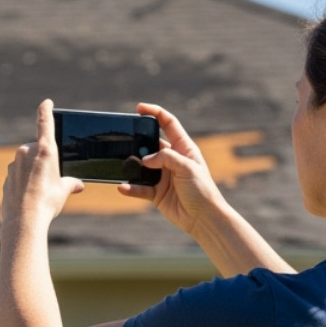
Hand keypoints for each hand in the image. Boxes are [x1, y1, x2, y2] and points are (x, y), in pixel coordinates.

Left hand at [1, 99, 83, 230]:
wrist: (24, 220)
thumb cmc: (47, 202)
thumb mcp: (64, 190)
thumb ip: (70, 183)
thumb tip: (77, 185)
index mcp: (44, 150)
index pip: (45, 123)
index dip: (45, 110)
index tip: (46, 102)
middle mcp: (27, 152)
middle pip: (38, 150)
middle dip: (45, 161)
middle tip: (52, 179)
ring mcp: (14, 164)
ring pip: (27, 163)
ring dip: (34, 172)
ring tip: (42, 192)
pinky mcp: (7, 177)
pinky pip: (19, 175)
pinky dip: (25, 182)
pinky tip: (30, 196)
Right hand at [116, 103, 228, 234]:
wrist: (203, 218)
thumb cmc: (202, 190)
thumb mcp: (187, 168)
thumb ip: (166, 158)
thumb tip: (145, 159)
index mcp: (183, 148)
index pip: (168, 124)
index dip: (155, 113)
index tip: (139, 108)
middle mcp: (171, 160)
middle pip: (150, 144)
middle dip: (137, 141)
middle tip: (125, 140)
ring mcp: (162, 176)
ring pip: (141, 166)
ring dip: (131, 165)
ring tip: (122, 164)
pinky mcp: (155, 192)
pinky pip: (139, 187)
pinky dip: (130, 188)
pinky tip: (123, 187)